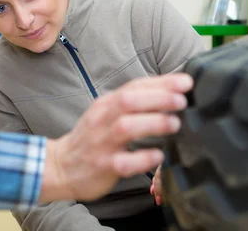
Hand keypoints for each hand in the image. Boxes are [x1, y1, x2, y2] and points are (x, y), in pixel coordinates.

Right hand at [40, 73, 191, 202]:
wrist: (61, 166)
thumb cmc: (92, 139)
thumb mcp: (106, 114)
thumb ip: (132, 104)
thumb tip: (170, 93)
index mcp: (106, 104)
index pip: (134, 86)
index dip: (161, 82)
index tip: (186, 82)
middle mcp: (102, 119)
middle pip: (128, 100)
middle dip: (158, 98)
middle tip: (181, 101)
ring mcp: (101, 143)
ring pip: (126, 127)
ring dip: (153, 123)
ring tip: (174, 124)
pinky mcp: (103, 166)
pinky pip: (124, 161)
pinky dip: (143, 158)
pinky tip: (158, 155)